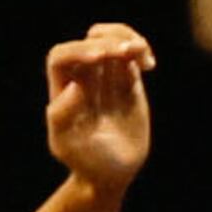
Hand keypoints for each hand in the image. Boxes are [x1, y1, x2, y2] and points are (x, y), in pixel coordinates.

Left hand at [45, 25, 155, 192]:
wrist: (111, 174)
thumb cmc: (84, 161)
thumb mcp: (65, 144)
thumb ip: (62, 116)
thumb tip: (76, 86)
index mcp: (62, 88)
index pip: (63, 55)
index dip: (80, 50)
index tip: (100, 57)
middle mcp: (83, 77)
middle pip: (90, 40)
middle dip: (109, 41)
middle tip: (127, 52)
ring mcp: (107, 78)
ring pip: (111, 40)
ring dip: (126, 37)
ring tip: (141, 51)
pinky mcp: (129, 83)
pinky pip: (132, 56)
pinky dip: (141, 51)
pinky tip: (149, 65)